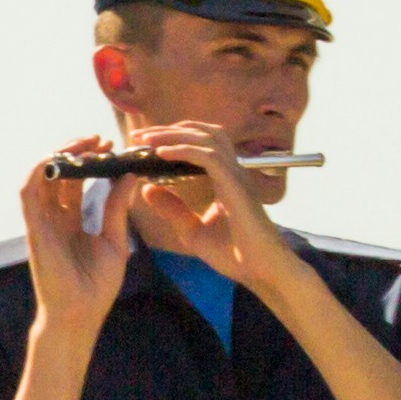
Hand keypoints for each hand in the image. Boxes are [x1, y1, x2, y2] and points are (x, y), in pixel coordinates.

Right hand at [15, 146, 133, 319]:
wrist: (81, 313)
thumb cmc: (96, 285)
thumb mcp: (114, 239)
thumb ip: (117, 207)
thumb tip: (128, 176)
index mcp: (70, 222)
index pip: (75, 182)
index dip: (89, 161)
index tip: (109, 147)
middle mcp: (53, 218)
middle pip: (58, 175)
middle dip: (76, 151)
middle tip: (100, 138)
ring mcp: (41, 222)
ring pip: (42, 177)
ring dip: (60, 155)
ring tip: (84, 142)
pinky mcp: (34, 228)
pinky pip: (28, 192)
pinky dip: (39, 170)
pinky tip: (57, 156)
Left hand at [110, 120, 299, 289]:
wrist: (261, 270)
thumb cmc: (235, 254)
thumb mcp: (193, 230)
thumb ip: (172, 209)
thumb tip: (147, 189)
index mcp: (224, 179)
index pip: (201, 144)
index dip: (174, 138)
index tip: (144, 143)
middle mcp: (232, 171)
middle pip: (203, 133)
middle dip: (169, 129)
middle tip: (139, 135)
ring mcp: (236, 175)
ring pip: (206, 138)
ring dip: (173, 134)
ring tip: (146, 138)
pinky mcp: (235, 184)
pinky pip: (207, 157)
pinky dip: (183, 150)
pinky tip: (161, 153)